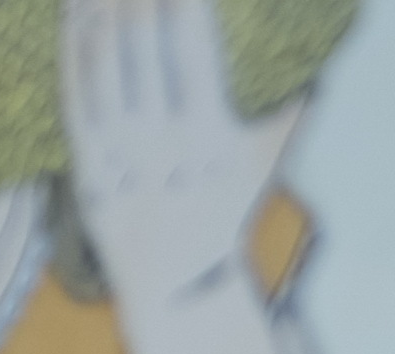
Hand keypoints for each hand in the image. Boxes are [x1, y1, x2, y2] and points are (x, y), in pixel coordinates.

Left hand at [61, 0, 300, 310]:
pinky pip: (73, 93)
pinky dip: (73, 47)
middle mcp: (160, 143)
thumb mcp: (265, 167)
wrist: (178, 284)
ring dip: (102, 7)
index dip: (183, 3)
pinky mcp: (85, 162)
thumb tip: (321, 74)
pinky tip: (77, 12)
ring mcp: (118, 153)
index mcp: (208, 138)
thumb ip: (291, 115)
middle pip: (143, 44)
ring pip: (103, 60)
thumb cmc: (227, 213)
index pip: (192, 48)